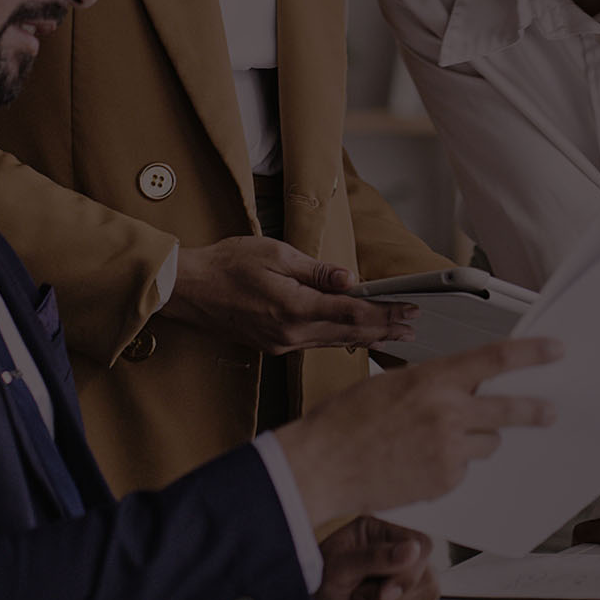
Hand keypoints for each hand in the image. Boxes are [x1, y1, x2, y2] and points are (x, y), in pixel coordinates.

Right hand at [166, 235, 417, 353]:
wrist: (185, 289)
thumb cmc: (225, 265)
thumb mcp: (275, 254)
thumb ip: (316, 271)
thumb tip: (350, 278)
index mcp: (294, 308)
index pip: (353, 313)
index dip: (386, 313)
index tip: (410, 309)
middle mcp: (290, 333)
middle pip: (350, 333)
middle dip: (385, 329)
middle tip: (414, 325)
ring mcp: (281, 343)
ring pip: (335, 343)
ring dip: (367, 338)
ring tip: (394, 335)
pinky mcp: (273, 345)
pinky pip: (316, 344)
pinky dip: (342, 340)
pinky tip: (356, 338)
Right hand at [276, 336, 562, 522]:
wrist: (320, 467)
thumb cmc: (344, 423)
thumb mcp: (390, 385)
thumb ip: (432, 385)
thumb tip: (463, 387)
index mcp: (433, 379)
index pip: (496, 358)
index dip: (533, 353)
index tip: (557, 351)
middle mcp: (448, 411)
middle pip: (509, 408)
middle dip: (534, 410)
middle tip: (550, 411)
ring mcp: (449, 449)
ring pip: (487, 443)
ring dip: (477, 441)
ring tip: (440, 442)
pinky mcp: (444, 480)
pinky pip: (463, 470)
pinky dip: (450, 467)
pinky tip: (418, 464)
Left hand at [290, 517, 439, 599]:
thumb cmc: (316, 588)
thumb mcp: (338, 569)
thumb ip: (373, 557)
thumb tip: (411, 550)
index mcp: (380, 532)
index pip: (421, 544)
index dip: (409, 572)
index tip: (386, 593)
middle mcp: (396, 550)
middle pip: (428, 572)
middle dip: (399, 594)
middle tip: (368, 597)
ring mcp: (405, 574)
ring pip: (430, 592)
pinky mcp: (408, 596)